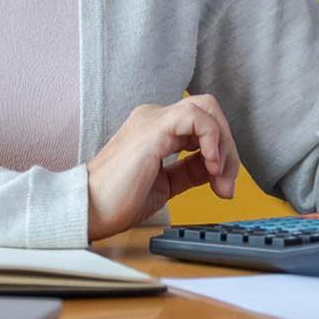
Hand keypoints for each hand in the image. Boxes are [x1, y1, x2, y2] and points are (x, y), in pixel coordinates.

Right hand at [86, 96, 240, 240]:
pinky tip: (210, 166)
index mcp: (156, 129)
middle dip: (229, 146)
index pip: (203, 125)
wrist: (89, 209)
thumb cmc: (117, 201)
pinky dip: (212, 139)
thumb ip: (189, 171)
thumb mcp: (166, 184)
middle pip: (210, 111)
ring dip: (224, 144)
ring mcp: (152, 119)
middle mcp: (154, 118)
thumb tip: (217, 169)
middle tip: (227, 183)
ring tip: (219, 176)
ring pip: (207, 109)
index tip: (223, 187)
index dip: (223, 154)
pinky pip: (196, 117)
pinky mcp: (154, 128)